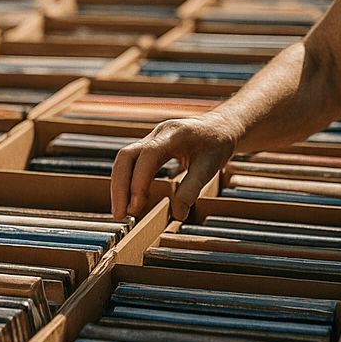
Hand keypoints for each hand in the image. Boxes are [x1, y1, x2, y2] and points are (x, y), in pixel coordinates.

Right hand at [111, 115, 240, 220]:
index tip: (136, 206)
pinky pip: (131, 163)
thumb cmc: (217, 143)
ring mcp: (151, 139)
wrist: (220, 127)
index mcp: (174, 133)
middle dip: (120, 186)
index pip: (148, 155)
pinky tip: (130, 200)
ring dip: (120, 186)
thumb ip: (193, 188)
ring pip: (124, 160)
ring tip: (122, 212)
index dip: (138, 181)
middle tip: (120, 215)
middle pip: (126, 156)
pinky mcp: (150, 147)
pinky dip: (126, 181)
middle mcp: (158, 133)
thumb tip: (179, 215)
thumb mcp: (211, 166)